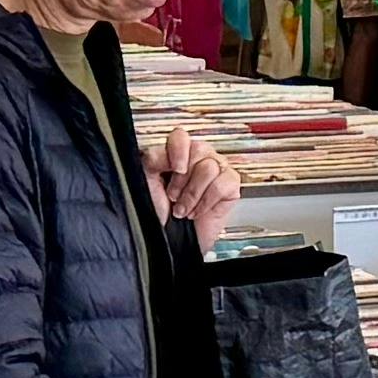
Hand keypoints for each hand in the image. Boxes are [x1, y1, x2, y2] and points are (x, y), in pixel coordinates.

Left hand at [144, 130, 240, 252]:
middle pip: (198, 149)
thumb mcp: (147, 181)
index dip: (178, 150)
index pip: (182, 136)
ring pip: (210, 167)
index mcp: (178, 153)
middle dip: (183, 179)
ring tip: (184, 208)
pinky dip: (207, 201)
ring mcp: (217, 170)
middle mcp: (198, 158)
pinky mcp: (231, 186)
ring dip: (193, 194)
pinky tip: (199, 210)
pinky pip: (223, 183)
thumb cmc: (158, 213)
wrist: (171, 241)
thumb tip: (168, 151)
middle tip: (174, 196)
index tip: (173, 169)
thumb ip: (154, 158)